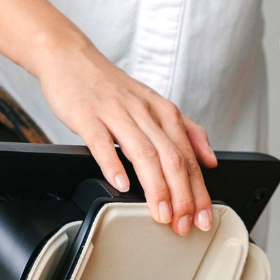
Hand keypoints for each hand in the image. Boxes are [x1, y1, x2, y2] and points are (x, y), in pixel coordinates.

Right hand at [0, 0, 215, 233]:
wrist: (69, 57)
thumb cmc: (108, 86)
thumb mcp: (153, 103)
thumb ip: (185, 130)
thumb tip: (210, 158)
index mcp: (162, 111)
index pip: (188, 156)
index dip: (198, 190)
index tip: (203, 217)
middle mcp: (144, 111)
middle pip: (171, 157)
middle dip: (182, 195)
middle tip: (185, 223)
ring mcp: (115, 113)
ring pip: (143, 152)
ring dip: (156, 187)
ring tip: (160, 213)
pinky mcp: (87, 116)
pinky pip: (102, 142)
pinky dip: (113, 164)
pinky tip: (120, 184)